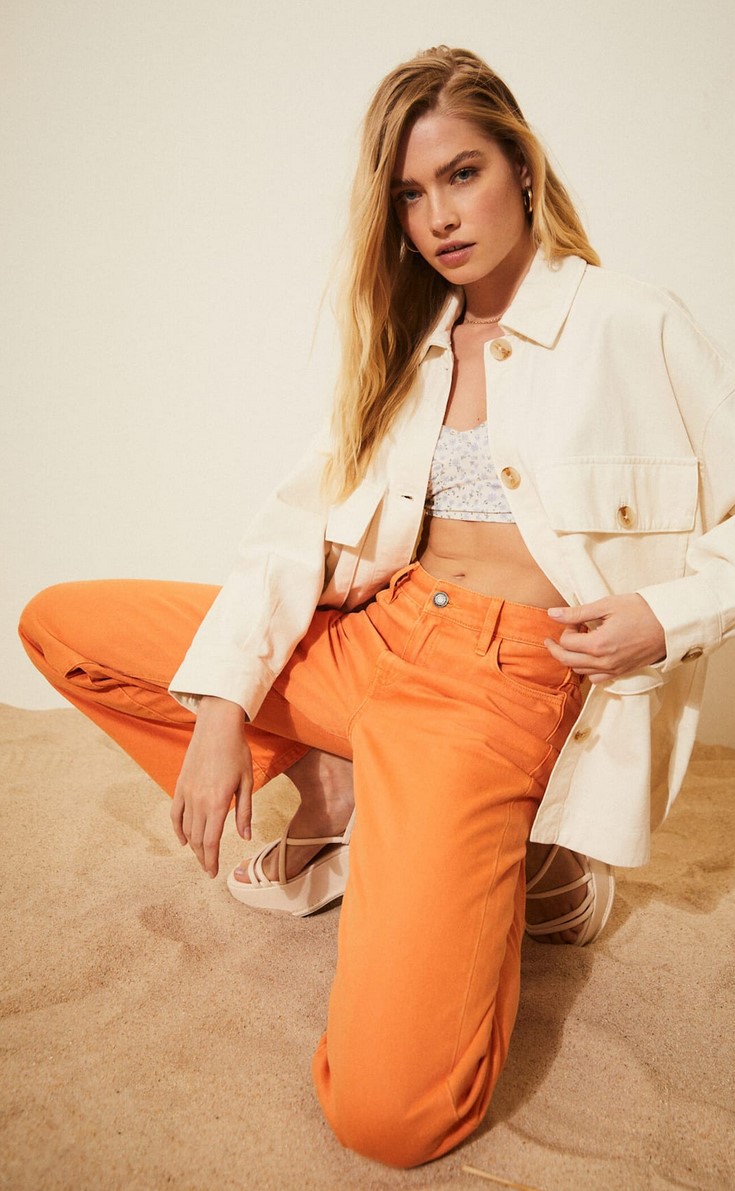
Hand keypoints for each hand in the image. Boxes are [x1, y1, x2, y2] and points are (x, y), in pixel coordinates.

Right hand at [171, 696, 253, 877]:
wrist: (216, 727)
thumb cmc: (237, 752)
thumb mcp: (247, 782)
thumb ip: (244, 812)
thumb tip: (244, 837)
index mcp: (217, 802)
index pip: (211, 841)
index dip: (211, 860)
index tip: (213, 873)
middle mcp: (198, 801)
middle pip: (197, 838)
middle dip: (203, 857)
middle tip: (208, 869)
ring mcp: (186, 793)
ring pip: (186, 828)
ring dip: (193, 845)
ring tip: (201, 856)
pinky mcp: (180, 785)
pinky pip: (175, 813)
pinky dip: (178, 829)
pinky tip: (183, 840)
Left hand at [544, 594, 665, 683]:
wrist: (671, 624)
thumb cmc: (642, 610)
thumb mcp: (607, 605)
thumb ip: (577, 612)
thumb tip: (552, 614)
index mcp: (598, 644)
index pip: (566, 643)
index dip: (566, 629)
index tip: (575, 619)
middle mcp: (604, 662)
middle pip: (568, 661)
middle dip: (558, 647)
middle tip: (558, 634)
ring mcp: (614, 670)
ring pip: (581, 671)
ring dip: (573, 657)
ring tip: (581, 640)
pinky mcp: (622, 672)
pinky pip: (597, 678)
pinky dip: (588, 668)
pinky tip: (593, 654)